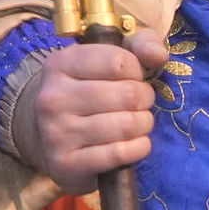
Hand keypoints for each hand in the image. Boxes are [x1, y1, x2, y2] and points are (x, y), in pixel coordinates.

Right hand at [12, 27, 166, 191]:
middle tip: (140, 104)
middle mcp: (53, 97)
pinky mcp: (66, 164)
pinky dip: (138, 148)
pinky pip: (120, 153)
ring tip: (137, 123)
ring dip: (144, 125)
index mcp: (60, 64)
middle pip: (127, 94)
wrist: (49, 139)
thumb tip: (159, 55)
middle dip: (145, 99)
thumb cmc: (88, 92)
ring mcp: (57, 133)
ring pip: (127, 125)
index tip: (132, 78)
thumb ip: (139, 45)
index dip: (137, 71)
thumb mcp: (107, 58)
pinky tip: (134, 144)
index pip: (118, 61)